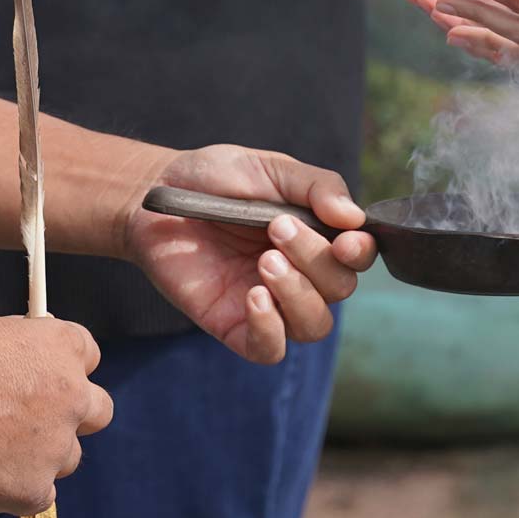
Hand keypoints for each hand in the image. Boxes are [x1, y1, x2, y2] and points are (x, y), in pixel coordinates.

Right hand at [0, 315, 111, 516]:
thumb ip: (29, 353)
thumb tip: (32, 366)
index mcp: (65, 347)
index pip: (89, 358)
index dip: (63, 371)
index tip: (44, 381)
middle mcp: (74, 395)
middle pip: (97, 412)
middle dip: (72, 417)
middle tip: (35, 425)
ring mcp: (56, 445)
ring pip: (67, 458)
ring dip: (42, 457)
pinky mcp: (33, 488)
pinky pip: (40, 495)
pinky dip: (18, 490)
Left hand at [121, 145, 374, 363]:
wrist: (157, 196)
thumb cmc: (217, 178)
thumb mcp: (271, 168)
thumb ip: (317, 186)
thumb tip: (354, 218)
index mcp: (316, 234)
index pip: (358, 256)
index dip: (360, 253)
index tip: (344, 240)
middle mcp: (300, 273)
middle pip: (339, 288)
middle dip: (316, 259)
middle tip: (277, 228)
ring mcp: (270, 302)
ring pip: (314, 325)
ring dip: (298, 294)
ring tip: (265, 261)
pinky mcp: (236, 325)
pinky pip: (270, 349)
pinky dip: (270, 328)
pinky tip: (253, 297)